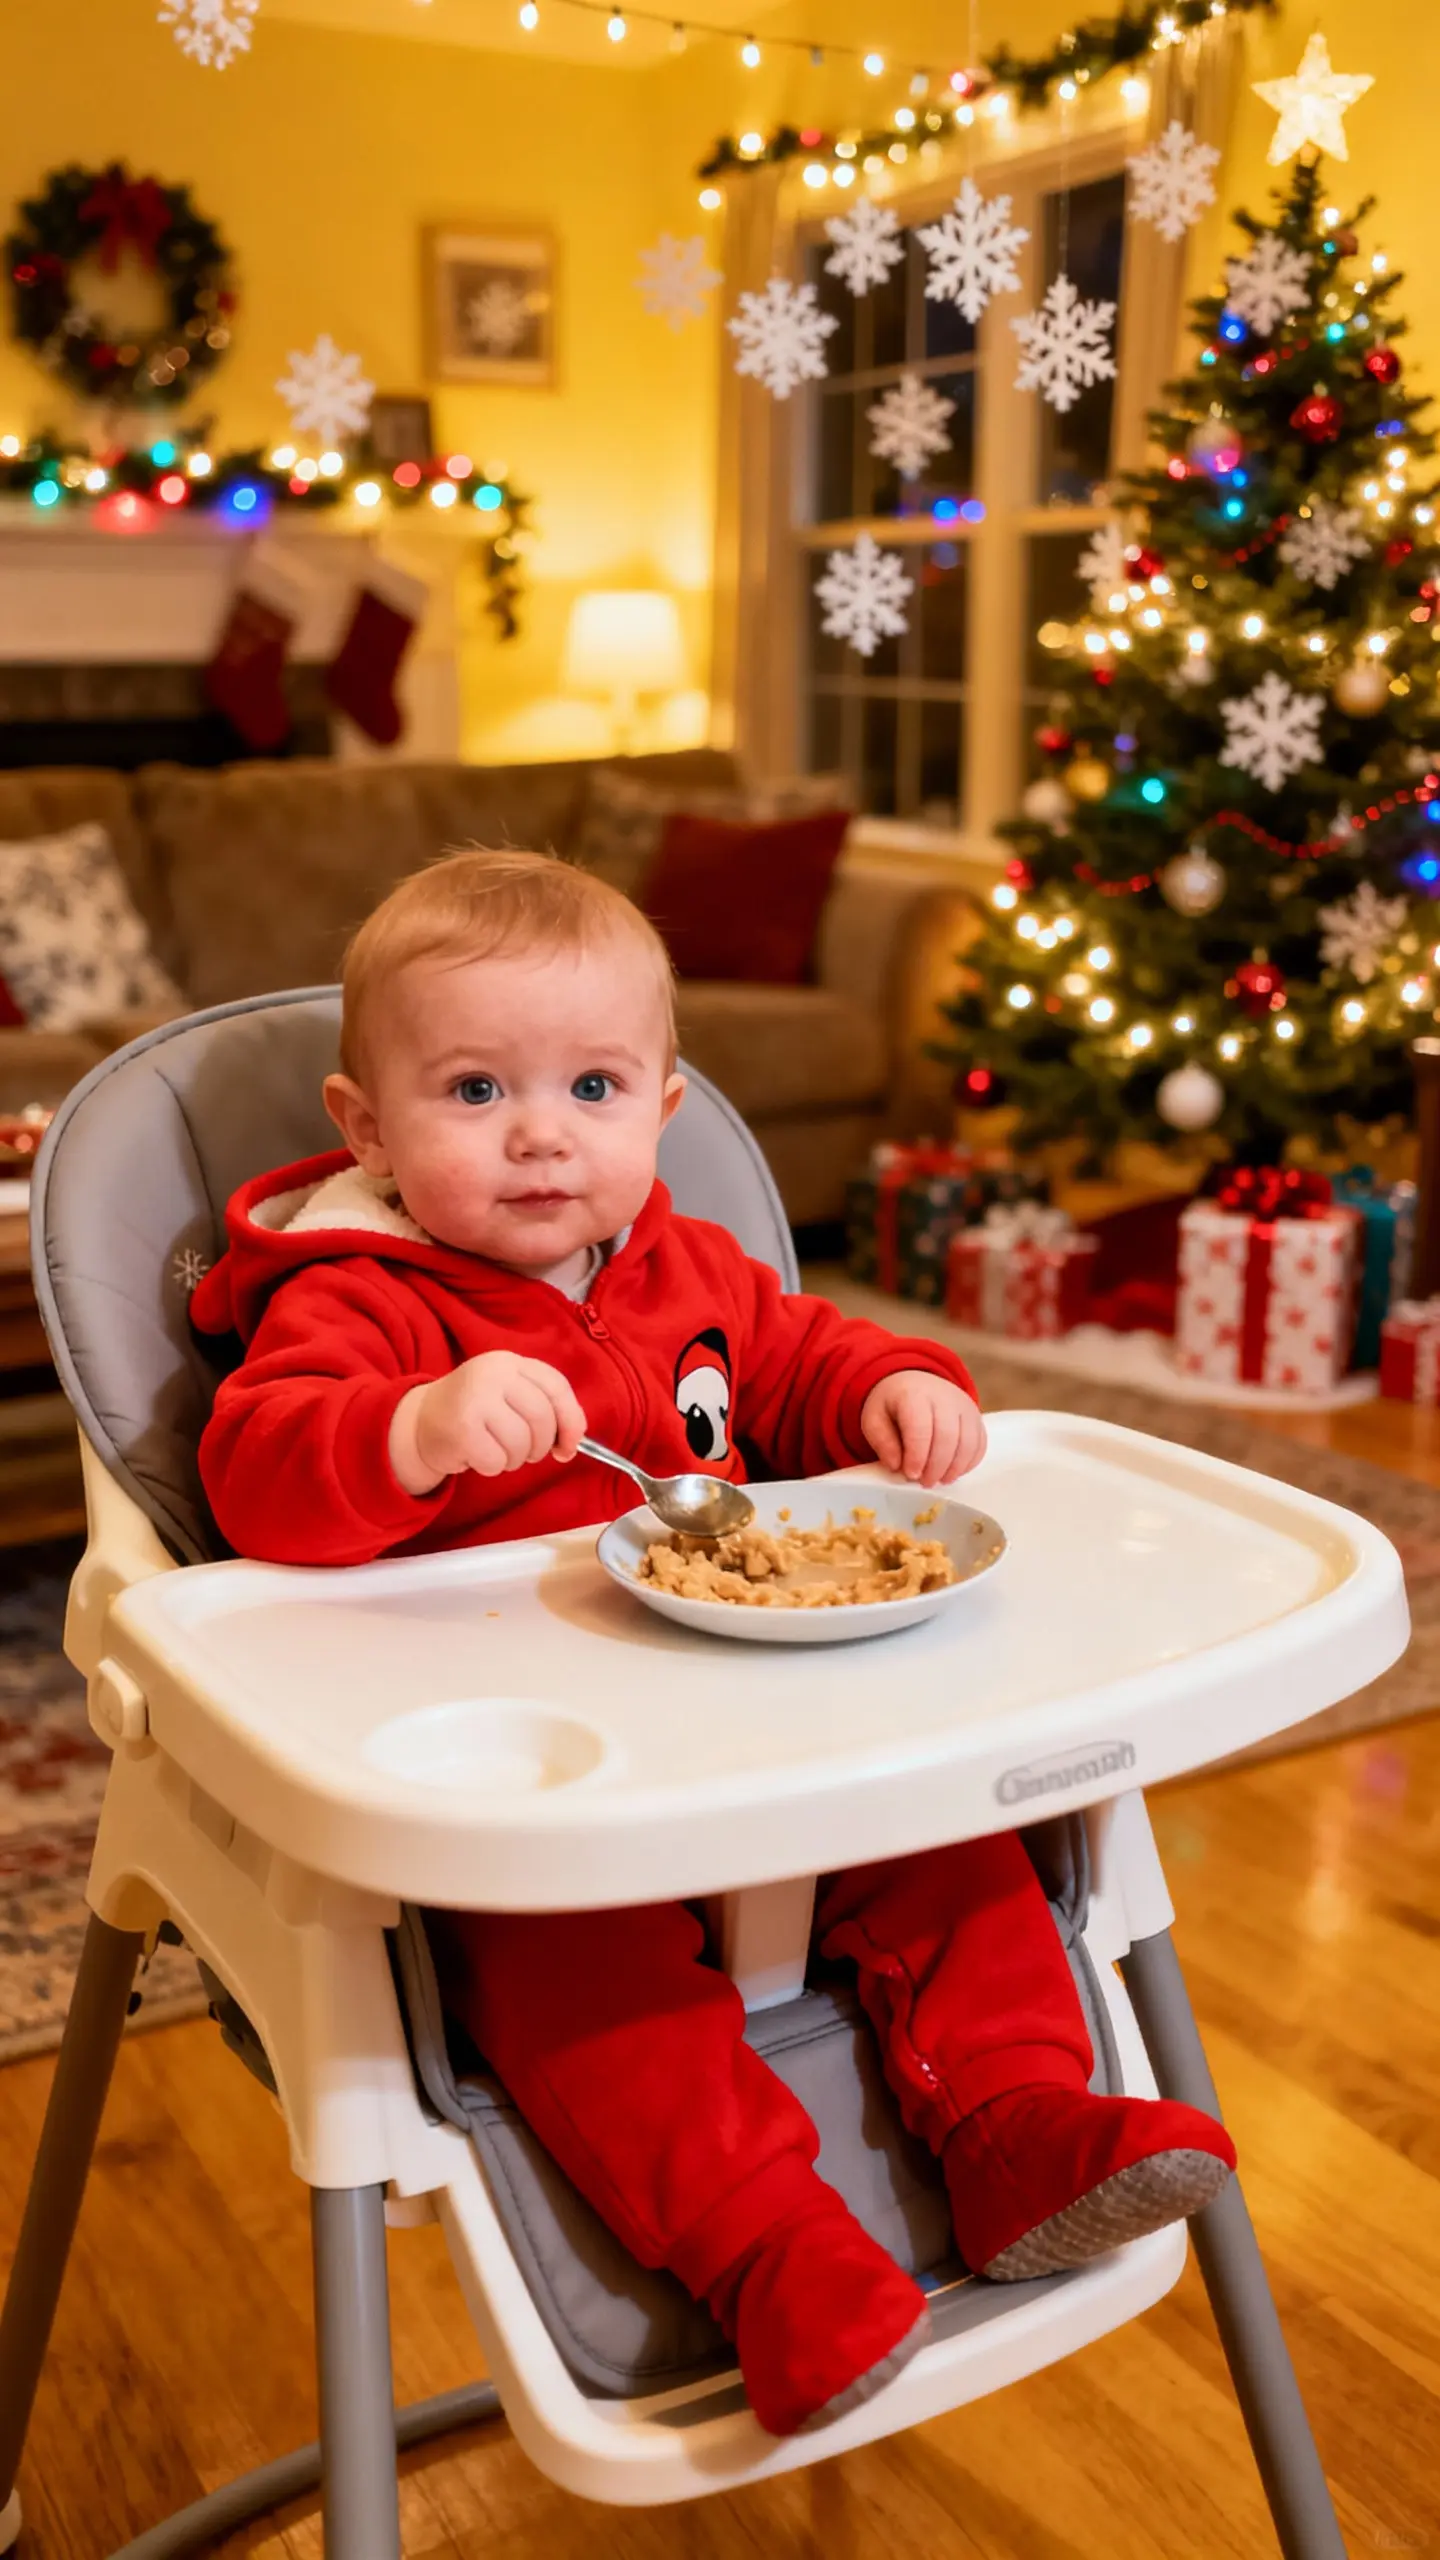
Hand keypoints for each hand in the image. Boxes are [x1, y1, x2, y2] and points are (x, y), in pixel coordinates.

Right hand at [390, 1352, 585, 1495]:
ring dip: (515, 1459)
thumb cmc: (473, 1413)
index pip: (556, 1386)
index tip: (571, 1444)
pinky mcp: (461, 1428)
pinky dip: (492, 1467)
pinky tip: (478, 1456)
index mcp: (509, 1362)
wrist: (418, 1421)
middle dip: (541, 1446)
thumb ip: (543, 1410)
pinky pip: (497, 1460)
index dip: (571, 1419)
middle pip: (542, 1417)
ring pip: (521, 1443)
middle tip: (527, 1453)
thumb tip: (573, 1441)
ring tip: (497, 1451)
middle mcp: (492, 1373)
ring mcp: (475, 1398)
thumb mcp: (508, 1396)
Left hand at [859, 1371, 985, 1487]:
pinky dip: (968, 1463)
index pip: (920, 1428)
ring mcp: (965, 1406)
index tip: (910, 1474)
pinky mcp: (976, 1418)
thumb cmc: (893, 1406)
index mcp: (914, 1395)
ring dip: (954, 1468)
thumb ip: (882, 1442)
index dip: (917, 1456)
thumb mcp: (874, 1419)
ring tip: (939, 1480)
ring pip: (968, 1443)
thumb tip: (896, 1466)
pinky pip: (979, 1444)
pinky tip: (952, 1472)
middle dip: (937, 1466)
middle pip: (948, 1437)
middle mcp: (944, 1397)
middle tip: (925, 1482)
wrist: (914, 1383)